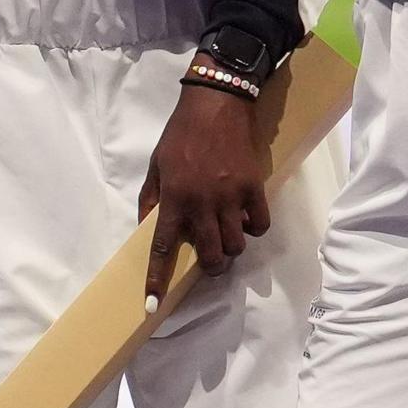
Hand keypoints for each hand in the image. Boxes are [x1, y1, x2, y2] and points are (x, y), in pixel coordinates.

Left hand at [137, 79, 267, 312]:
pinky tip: (246, 220)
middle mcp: (202, 203)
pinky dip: (254, 228)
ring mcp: (231, 197)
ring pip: (236, 245)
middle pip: (211, 256)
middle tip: (209, 262)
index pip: (162, 247)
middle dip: (210, 268)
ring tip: (227, 239)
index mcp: (174, 198)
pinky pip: (260, 223)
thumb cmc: (180, 134)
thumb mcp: (156, 165)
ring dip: (231, 249)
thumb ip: (150, 198)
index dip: (157, 279)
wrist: (216, 103)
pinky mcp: (254, 187)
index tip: (153, 304)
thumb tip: (147, 227)